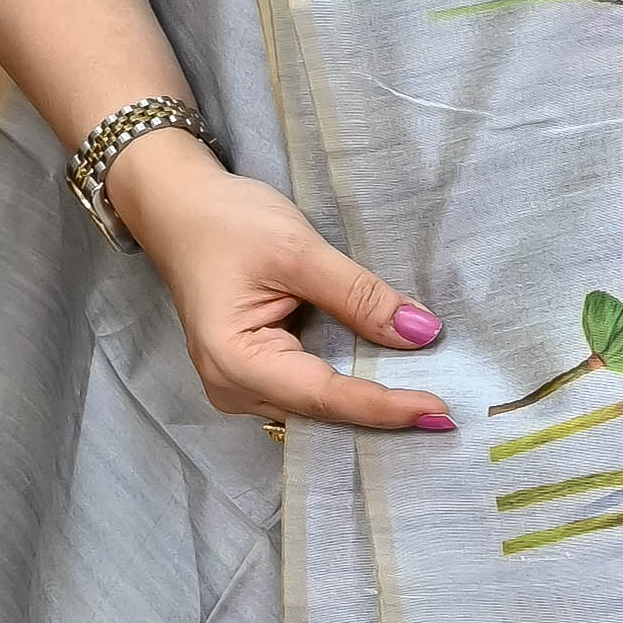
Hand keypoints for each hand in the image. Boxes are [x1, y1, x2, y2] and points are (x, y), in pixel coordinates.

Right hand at [108, 133, 450, 433]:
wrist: (177, 206)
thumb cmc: (228, 221)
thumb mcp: (299, 250)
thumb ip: (360, 296)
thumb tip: (422, 333)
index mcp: (236, 362)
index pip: (327, 396)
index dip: (386, 406)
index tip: (440, 413)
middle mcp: (233, 389)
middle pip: (321, 413)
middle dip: (381, 412)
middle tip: (446, 416)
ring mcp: (237, 386)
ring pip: (316, 409)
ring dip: (366, 403)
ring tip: (425, 403)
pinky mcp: (249, 374)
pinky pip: (306, 393)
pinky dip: (345, 388)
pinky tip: (386, 383)